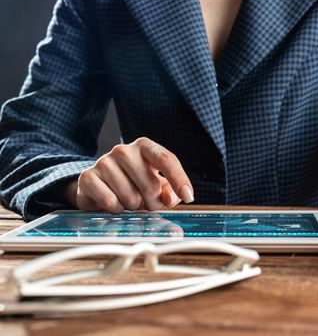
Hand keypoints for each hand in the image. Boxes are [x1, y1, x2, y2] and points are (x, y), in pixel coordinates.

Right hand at [65, 137, 193, 212]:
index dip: (179, 179)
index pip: (166, 159)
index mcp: (145, 147)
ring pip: (131, 197)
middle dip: (152, 202)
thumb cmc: (134, 184)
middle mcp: (124, 150)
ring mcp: (104, 161)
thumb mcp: (157, 185)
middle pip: (150, 185)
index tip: (189, 196)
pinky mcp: (88, 176)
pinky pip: (111, 202)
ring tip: (129, 201)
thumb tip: (171, 198)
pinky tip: (114, 203)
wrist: (98, 186)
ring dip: (133, 207)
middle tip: (146, 203)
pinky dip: (116, 210)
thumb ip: (170, 192)